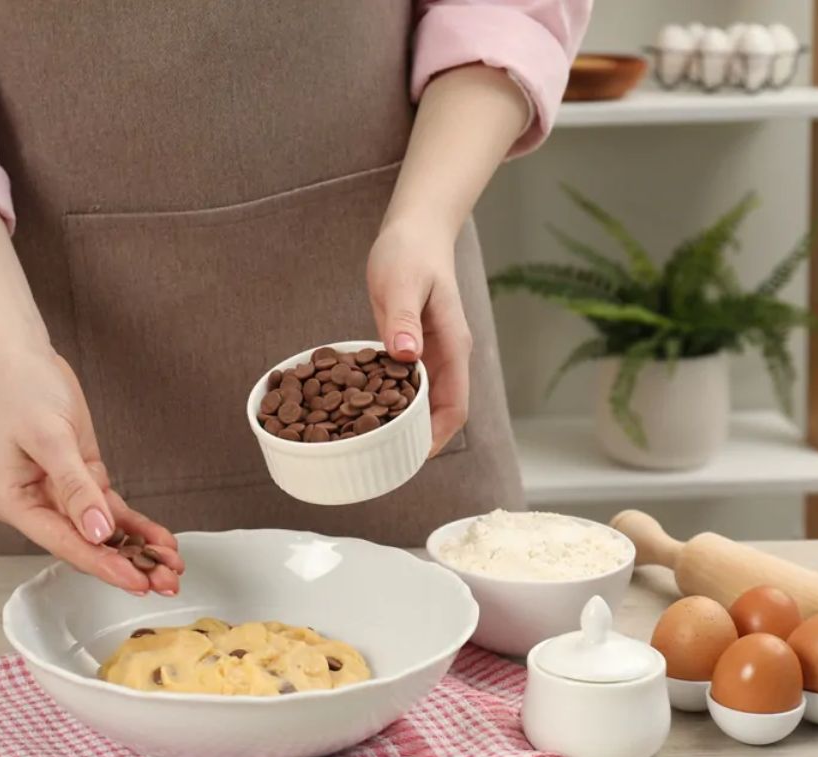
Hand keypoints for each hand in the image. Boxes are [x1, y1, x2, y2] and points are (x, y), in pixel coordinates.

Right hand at [0, 348, 183, 594]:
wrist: (20, 356)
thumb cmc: (21, 390)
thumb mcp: (50, 438)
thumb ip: (76, 488)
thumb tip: (99, 532)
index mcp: (15, 503)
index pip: (65, 543)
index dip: (103, 564)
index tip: (135, 581)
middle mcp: (37, 506)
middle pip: (87, 545)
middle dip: (127, 565)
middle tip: (167, 583)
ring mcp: (60, 495)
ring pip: (104, 532)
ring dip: (138, 550)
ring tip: (173, 569)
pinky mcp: (82, 479)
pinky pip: (111, 509)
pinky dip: (136, 526)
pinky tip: (161, 541)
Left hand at [367, 220, 472, 455]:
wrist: (414, 230)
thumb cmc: (410, 251)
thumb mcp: (402, 281)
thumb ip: (403, 318)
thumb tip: (406, 356)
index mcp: (452, 346)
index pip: (455, 405)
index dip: (438, 436)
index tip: (414, 458)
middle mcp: (445, 356)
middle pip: (440, 411)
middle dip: (418, 440)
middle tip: (384, 463)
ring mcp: (428, 353)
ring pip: (421, 401)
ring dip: (403, 424)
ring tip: (373, 447)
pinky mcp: (410, 348)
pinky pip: (403, 385)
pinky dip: (388, 402)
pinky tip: (363, 413)